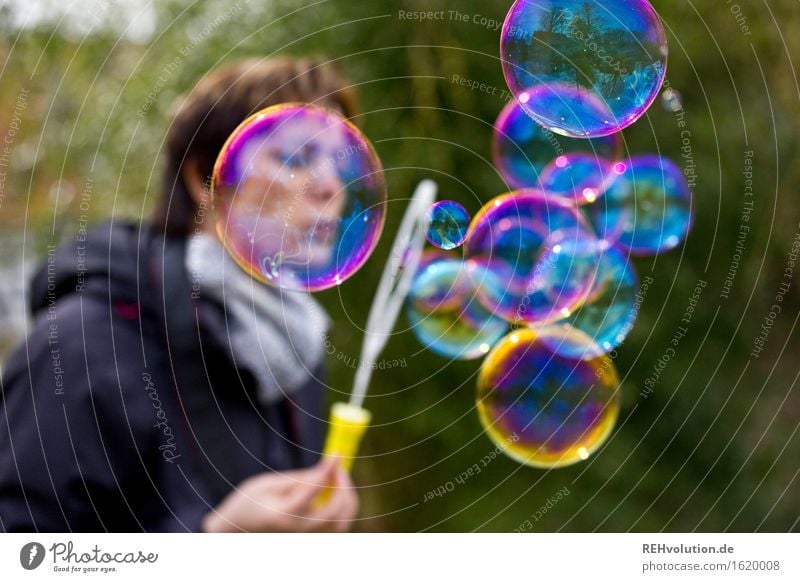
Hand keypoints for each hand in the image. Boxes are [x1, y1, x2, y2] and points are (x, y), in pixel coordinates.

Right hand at [201, 457, 358, 532]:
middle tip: (338, 467)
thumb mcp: (268, 484)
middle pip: (335, 512)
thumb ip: (301, 478)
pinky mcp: (310, 542)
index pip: (315, 489)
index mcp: (283, 515)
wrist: (235, 532)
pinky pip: (336, 529)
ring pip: (341, 525)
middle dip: (343, 486)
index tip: (336, 454)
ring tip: (339, 480)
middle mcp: (298, 532)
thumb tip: (328, 468)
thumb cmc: (249, 504)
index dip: (329, 468)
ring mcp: (306, 540)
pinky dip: (343, 511)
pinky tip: (335, 495)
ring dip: (348, 500)